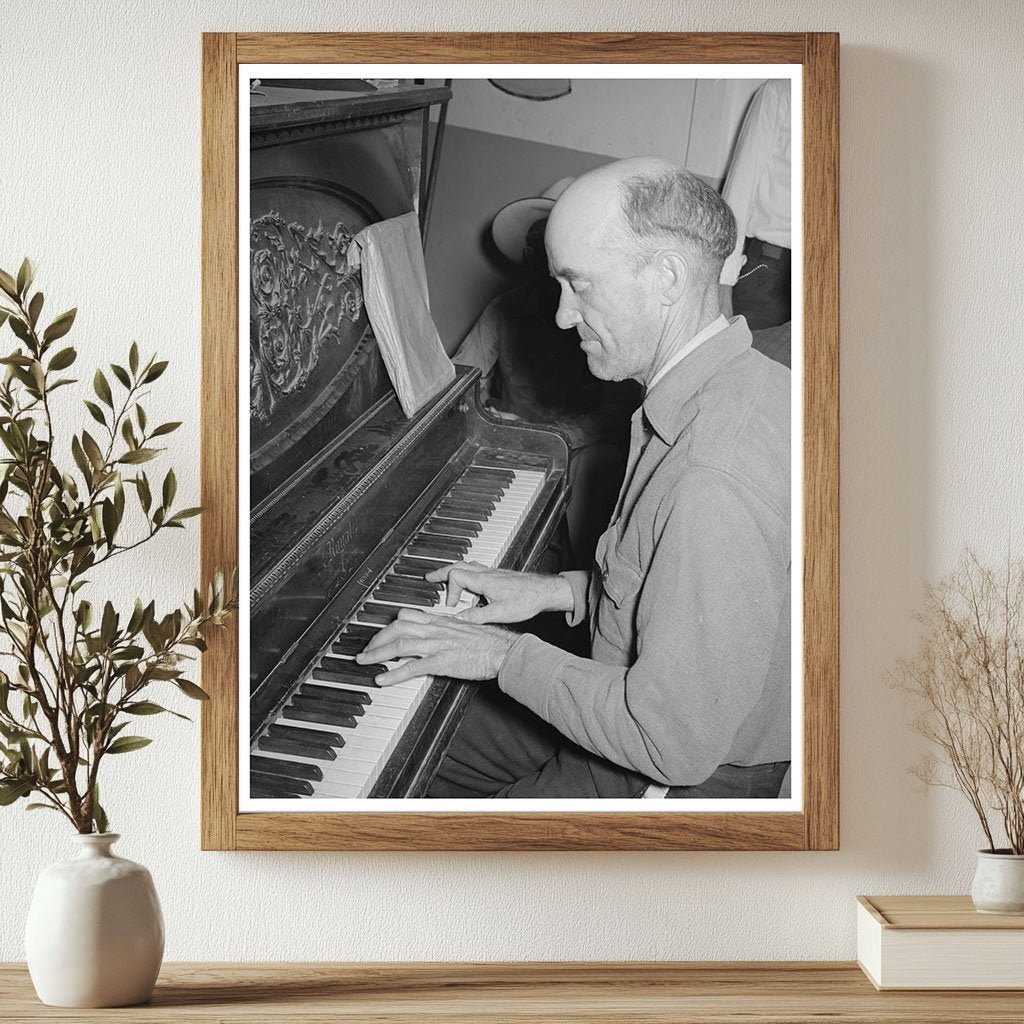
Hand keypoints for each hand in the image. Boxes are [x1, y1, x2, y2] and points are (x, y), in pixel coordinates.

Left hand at [355, 608, 517, 685]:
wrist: (504, 650)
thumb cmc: (490, 642)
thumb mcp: (465, 630)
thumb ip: (447, 631)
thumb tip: (436, 637)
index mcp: (441, 621)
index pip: (408, 615)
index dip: (390, 624)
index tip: (380, 633)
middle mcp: (436, 630)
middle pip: (398, 628)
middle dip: (377, 638)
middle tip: (366, 650)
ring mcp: (438, 645)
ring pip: (400, 645)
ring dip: (377, 654)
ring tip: (364, 662)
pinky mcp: (442, 661)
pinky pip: (412, 667)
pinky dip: (393, 674)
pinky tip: (381, 679)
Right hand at [428, 561, 573, 623]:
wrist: (545, 591)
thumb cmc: (527, 599)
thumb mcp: (500, 613)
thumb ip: (476, 617)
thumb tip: (458, 620)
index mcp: (483, 580)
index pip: (455, 576)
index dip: (449, 590)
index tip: (450, 605)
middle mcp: (486, 573)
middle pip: (457, 566)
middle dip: (441, 572)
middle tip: (430, 578)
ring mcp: (492, 573)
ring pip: (467, 566)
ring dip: (453, 573)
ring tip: (446, 582)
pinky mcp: (498, 576)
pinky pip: (476, 571)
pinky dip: (467, 576)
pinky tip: (471, 587)